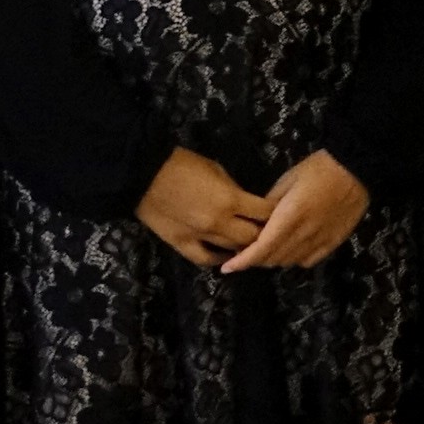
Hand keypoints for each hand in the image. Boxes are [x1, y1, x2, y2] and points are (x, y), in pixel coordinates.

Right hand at [136, 146, 267, 270]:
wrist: (143, 173)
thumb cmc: (182, 164)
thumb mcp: (217, 170)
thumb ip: (235, 190)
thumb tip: (247, 205)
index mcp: (231, 200)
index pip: (265, 214)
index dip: (275, 214)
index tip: (279, 214)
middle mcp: (219, 223)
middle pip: (253, 238)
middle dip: (263, 234)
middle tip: (267, 232)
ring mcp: (199, 236)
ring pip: (232, 251)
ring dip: (243, 248)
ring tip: (249, 244)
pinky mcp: (181, 244)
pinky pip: (204, 259)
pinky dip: (218, 259)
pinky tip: (225, 256)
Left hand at [223, 148, 372, 274]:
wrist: (356, 169)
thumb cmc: (319, 169)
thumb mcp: (287, 180)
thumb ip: (269, 205)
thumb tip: (256, 222)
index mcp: (290, 217)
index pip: (261, 249)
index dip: (242, 261)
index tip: (227, 267)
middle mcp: (304, 234)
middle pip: (272, 259)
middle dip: (254, 258)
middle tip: (245, 249)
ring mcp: (320, 241)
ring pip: (288, 262)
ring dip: (273, 259)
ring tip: (267, 248)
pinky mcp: (333, 243)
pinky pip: (308, 260)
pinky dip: (294, 259)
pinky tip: (292, 248)